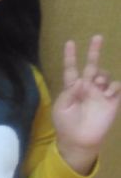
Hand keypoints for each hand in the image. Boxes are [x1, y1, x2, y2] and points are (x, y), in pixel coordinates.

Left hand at [53, 36, 119, 174]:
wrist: (79, 140)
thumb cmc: (66, 124)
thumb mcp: (61, 107)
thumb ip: (69, 92)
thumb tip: (81, 80)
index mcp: (72, 88)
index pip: (71, 69)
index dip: (71, 56)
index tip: (70, 43)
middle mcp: (87, 87)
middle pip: (91, 65)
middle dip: (94, 51)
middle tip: (97, 37)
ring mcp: (100, 93)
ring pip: (104, 75)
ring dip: (102, 75)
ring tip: (97, 85)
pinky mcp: (112, 101)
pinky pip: (116, 87)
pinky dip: (113, 86)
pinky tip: (106, 94)